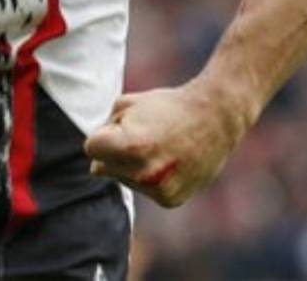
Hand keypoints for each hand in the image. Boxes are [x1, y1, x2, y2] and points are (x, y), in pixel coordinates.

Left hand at [84, 83, 247, 207]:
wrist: (215, 117)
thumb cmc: (166, 106)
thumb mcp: (125, 106)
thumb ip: (102, 133)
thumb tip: (94, 168)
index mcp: (130, 145)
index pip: (91, 148)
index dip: (105, 133)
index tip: (125, 124)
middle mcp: (144, 173)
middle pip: (103, 166)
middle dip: (116, 151)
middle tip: (147, 135)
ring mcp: (158, 189)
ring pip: (122, 179)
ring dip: (131, 165)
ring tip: (160, 147)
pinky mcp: (170, 200)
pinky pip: (143, 190)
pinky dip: (149, 177)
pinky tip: (168, 162)